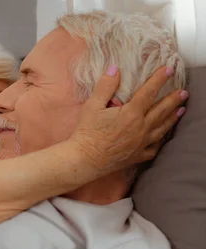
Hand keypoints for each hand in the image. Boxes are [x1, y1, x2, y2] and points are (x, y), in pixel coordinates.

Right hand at [70, 65, 188, 172]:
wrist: (84, 160)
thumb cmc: (86, 133)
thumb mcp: (92, 106)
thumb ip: (105, 86)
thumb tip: (114, 69)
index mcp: (131, 113)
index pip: (149, 92)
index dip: (159, 79)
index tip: (168, 70)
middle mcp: (141, 128)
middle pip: (162, 110)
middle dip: (173, 99)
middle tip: (183, 92)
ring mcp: (141, 143)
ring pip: (162, 128)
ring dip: (172, 118)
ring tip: (180, 110)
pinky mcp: (137, 156)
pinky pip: (154, 148)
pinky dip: (160, 141)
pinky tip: (162, 137)